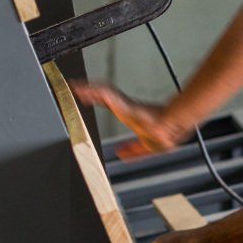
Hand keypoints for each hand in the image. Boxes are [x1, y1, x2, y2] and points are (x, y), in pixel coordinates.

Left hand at [71, 80, 192, 159]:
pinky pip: (103, 94)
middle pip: (103, 94)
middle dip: (89, 91)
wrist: (168, 130)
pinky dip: (91, 91)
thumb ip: (133, 150)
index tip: (85, 98)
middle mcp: (124, 106)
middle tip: (75, 89)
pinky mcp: (121, 104)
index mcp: (129, 113)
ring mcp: (122, 103)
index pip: (109, 103)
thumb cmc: (163, 134)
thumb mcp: (145, 146)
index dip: (97, 99)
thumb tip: (121, 156)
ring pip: (101, 91)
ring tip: (74, 87)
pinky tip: (80, 91)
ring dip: (88, 89)